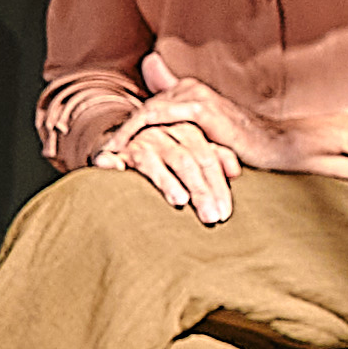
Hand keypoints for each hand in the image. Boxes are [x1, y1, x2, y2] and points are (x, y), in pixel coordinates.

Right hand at [115, 107, 242, 226]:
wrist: (134, 134)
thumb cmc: (172, 152)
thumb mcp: (197, 152)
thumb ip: (217, 158)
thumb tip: (235, 172)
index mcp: (188, 130)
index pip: (207, 159)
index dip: (218, 186)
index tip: (225, 213)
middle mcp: (165, 132)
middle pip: (186, 161)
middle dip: (200, 190)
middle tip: (210, 217)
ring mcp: (141, 140)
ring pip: (155, 160)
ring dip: (167, 181)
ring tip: (180, 200)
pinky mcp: (119, 150)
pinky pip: (114, 157)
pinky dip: (112, 163)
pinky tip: (114, 171)